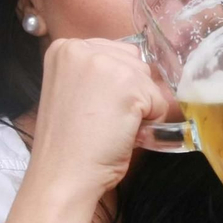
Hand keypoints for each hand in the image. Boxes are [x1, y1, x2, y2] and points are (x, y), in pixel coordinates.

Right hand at [24, 39, 174, 199]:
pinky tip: (122, 134)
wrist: (63, 175)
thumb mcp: (74, 91)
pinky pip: (158, 101)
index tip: (96, 108)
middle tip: (103, 120)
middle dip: (130, 93)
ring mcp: (105, 63)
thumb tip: (138, 74)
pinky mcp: (127, 84)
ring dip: (140, 107)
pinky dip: (150, 123)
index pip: (114, 53)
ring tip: (111, 127)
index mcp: (64, 48)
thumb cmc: (69, 143)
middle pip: (134, 62)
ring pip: (147, 80)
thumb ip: (98, 74)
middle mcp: (81, 48)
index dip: (115, 85)